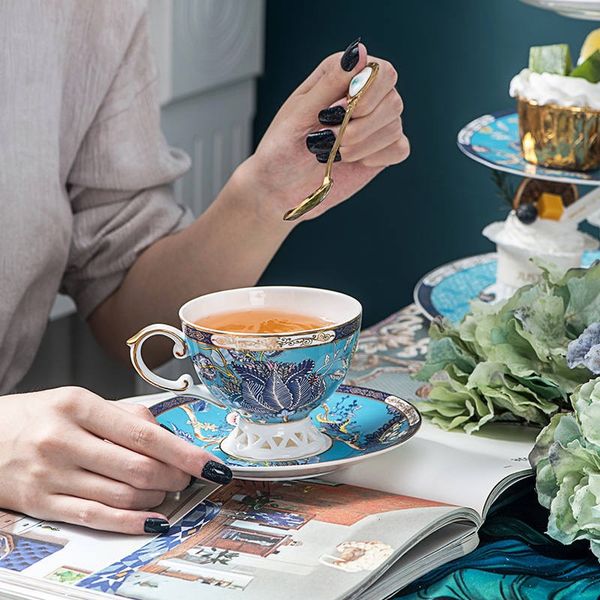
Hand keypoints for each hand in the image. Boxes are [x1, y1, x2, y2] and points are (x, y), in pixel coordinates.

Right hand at [0, 387, 230, 532]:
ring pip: (122, 495)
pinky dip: (131, 522)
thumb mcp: (78, 401)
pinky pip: (96, 518)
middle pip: (137, 467)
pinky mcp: (42, 504)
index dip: (184, 452)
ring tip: (166, 491)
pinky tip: (152, 520)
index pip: (144, 433)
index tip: (210, 463)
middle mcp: (64, 440)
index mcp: (78, 406)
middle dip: (174, 477)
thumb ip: (124, 415)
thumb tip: (168, 436)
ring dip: (156, 497)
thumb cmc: (36, 416)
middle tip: (186, 477)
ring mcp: (51, 475)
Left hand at [240, 39, 408, 221]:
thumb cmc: (282, 146)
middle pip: (393, 101)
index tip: (335, 114)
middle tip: (328, 139)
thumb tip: (360, 50)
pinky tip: (352, 161)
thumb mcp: (299, 112)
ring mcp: (376, 123)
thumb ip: (330, 83)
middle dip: (360, 127)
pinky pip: (400, 148)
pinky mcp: (382, 150)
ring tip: (333, 153)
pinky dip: (376, 158)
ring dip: (361, 146)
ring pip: (395, 126)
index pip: (382, 71)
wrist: (279, 185)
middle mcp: (366, 94)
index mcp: (343, 74)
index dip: (366, 95)